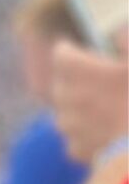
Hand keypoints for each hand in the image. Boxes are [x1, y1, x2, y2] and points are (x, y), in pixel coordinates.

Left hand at [50, 35, 128, 163]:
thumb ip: (128, 42)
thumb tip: (119, 34)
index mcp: (75, 70)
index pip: (61, 54)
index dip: (73, 51)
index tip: (83, 52)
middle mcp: (62, 97)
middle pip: (63, 83)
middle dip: (78, 80)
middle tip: (101, 82)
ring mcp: (67, 126)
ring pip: (68, 112)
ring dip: (82, 108)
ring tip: (107, 109)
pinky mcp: (76, 149)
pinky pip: (78, 138)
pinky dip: (90, 135)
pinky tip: (109, 134)